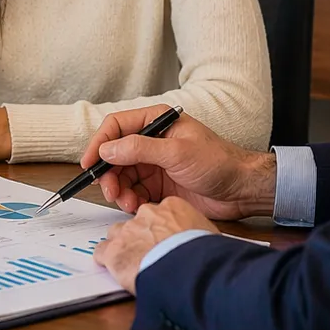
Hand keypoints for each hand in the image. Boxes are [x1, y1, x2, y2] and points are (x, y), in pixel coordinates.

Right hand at [80, 104, 275, 219]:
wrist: (241, 190)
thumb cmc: (217, 162)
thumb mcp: (177, 152)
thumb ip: (140, 149)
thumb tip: (107, 149)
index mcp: (157, 123)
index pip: (117, 126)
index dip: (99, 143)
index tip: (89, 164)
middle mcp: (152, 141)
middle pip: (115, 154)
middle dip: (108, 173)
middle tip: (110, 191)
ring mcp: (154, 164)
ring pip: (122, 176)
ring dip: (119, 190)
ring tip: (127, 202)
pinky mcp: (158, 186)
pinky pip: (134, 192)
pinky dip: (130, 200)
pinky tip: (137, 206)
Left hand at [93, 198, 218, 294]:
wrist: (189, 271)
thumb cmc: (203, 255)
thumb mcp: (207, 234)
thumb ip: (195, 231)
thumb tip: (200, 240)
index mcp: (171, 207)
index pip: (159, 213)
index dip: (161, 229)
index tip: (164, 240)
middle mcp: (146, 215)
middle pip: (136, 222)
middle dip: (141, 237)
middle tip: (151, 254)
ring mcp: (127, 231)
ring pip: (117, 235)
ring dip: (124, 248)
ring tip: (135, 264)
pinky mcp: (114, 251)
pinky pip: (102, 253)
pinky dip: (108, 262)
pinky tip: (119, 272)